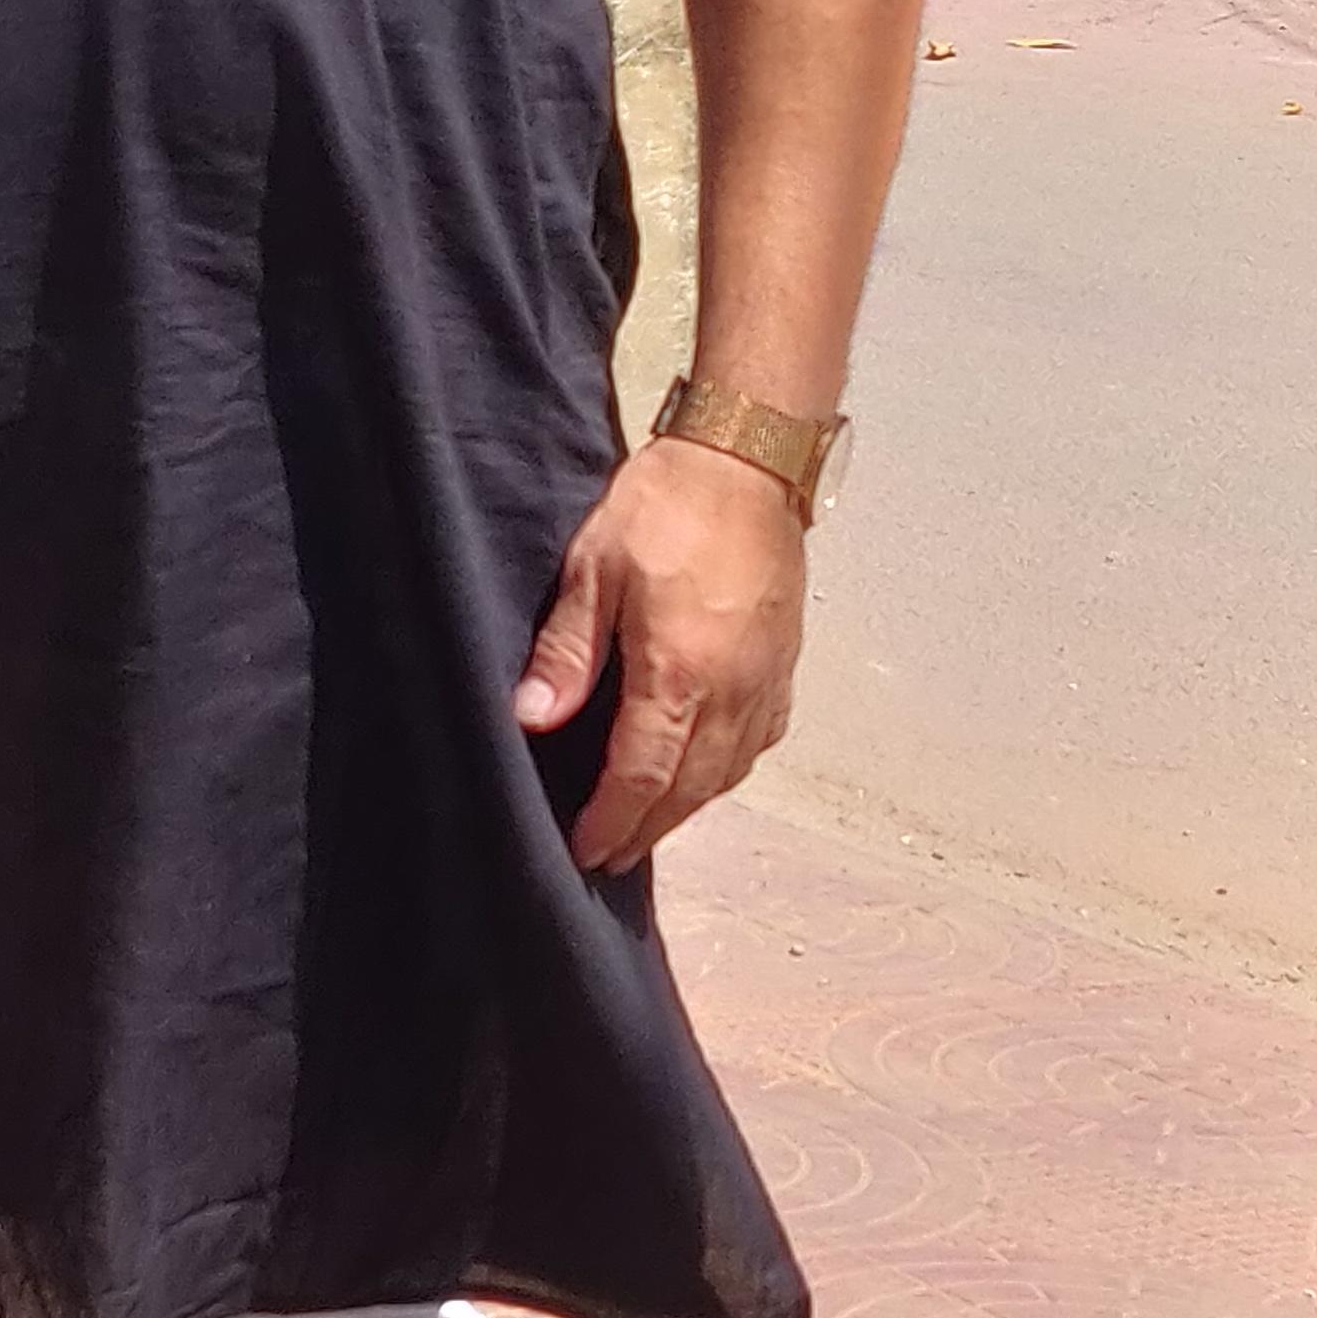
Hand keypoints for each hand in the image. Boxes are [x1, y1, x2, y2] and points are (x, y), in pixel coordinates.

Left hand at [514, 437, 808, 870]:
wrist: (747, 461)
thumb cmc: (666, 505)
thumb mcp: (595, 568)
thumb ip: (567, 650)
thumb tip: (532, 717)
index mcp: (680, 673)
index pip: (641, 777)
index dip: (610, 823)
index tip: (584, 851)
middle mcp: (733, 691)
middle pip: (689, 790)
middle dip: (646, 830)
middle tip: (609, 856)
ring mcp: (766, 681)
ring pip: (728, 773)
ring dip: (687, 807)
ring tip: (648, 824)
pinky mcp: (784, 665)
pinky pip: (759, 742)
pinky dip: (727, 770)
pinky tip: (704, 771)